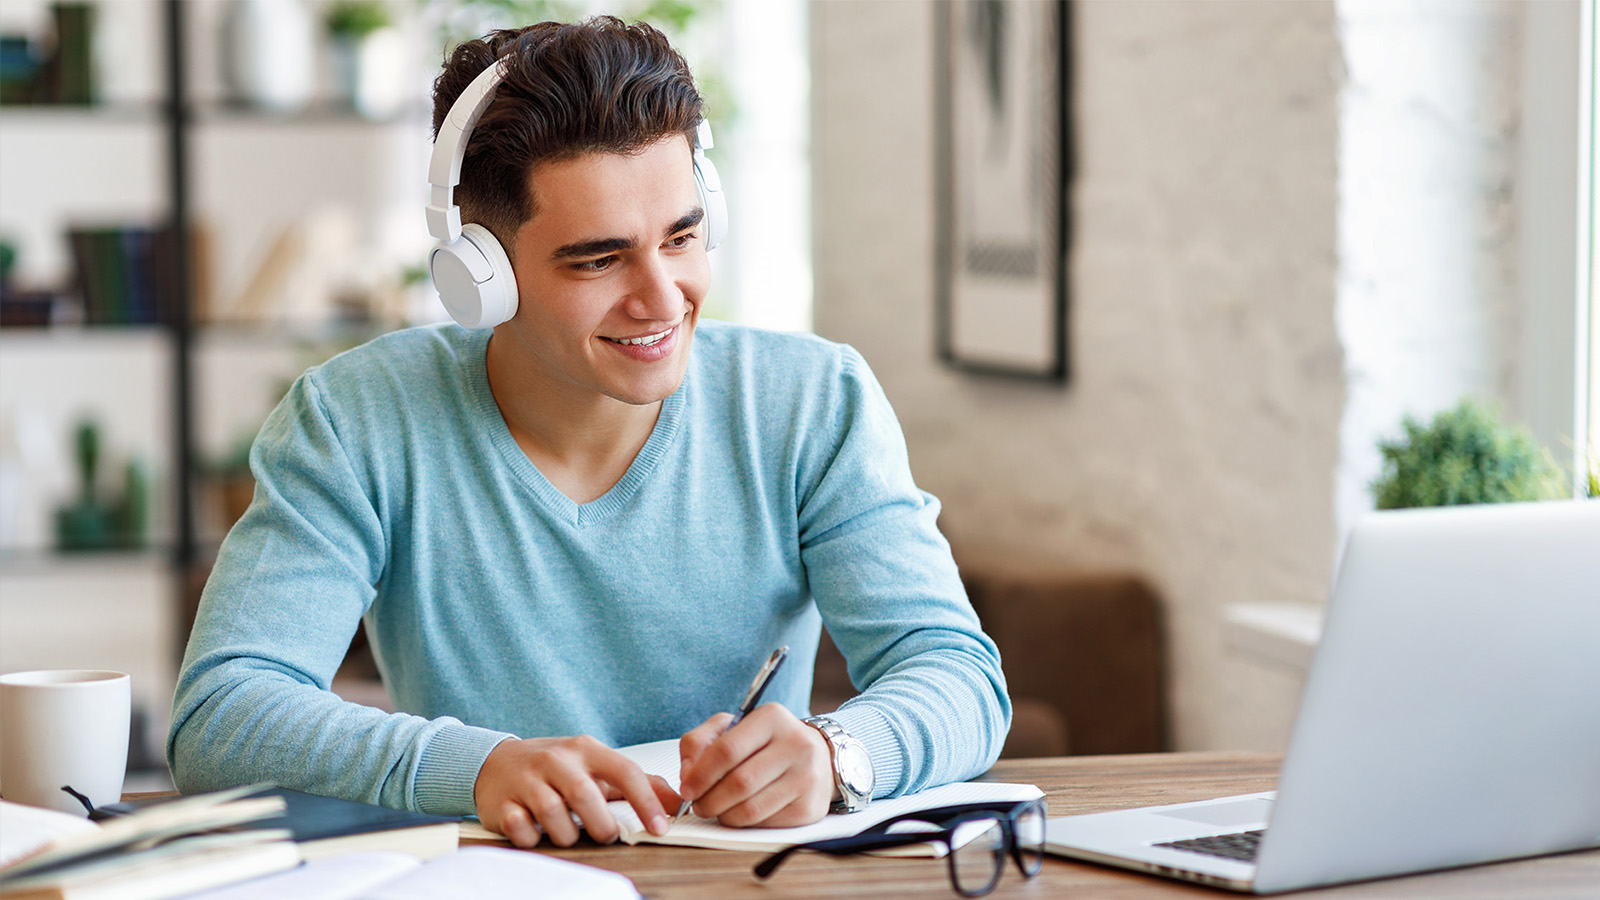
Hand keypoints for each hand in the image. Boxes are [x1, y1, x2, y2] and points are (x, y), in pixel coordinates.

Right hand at [473, 735, 679, 847]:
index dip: (646, 801)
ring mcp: (526, 780)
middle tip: (606, 834)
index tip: (659, 827)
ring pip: (553, 815)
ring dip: (567, 834)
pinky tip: (536, 831)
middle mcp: (556, 760)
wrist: (495, 762)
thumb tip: (675, 801)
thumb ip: (636, 781)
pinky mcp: (502, 803)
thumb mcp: (595, 765)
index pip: (624, 771)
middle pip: (585, 795)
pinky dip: (533, 838)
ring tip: (568, 832)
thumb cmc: (555, 768)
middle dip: (602, 825)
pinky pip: (521, 829)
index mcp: (585, 749)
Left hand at [676, 704, 833, 827]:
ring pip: (750, 808)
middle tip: (698, 805)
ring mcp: (807, 776)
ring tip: (716, 810)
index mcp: (772, 718)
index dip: (700, 774)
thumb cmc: (767, 743)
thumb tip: (687, 775)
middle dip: (709, 800)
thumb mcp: (732, 728)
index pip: (727, 750)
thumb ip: (700, 742)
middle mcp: (796, 744)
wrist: (817, 759)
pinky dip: (744, 823)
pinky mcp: (810, 806)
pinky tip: (741, 813)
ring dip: (724, 815)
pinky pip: (765, 823)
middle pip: (738, 783)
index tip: (686, 789)